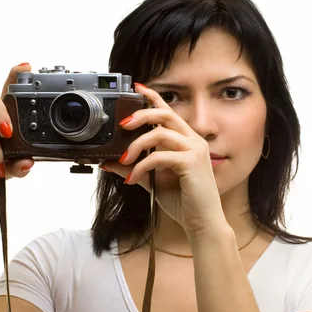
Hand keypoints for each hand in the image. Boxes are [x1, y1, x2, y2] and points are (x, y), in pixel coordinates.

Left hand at [100, 83, 225, 236]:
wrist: (202, 223)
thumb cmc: (184, 202)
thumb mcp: (152, 181)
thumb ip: (134, 168)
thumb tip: (109, 162)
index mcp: (187, 141)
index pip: (169, 112)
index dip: (154, 97)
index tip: (137, 88)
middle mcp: (193, 141)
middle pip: (165, 114)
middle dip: (141, 114)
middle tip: (122, 124)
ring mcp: (194, 150)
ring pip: (160, 133)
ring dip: (136, 145)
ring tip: (123, 161)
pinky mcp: (191, 163)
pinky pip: (159, 156)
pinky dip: (142, 166)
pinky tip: (133, 178)